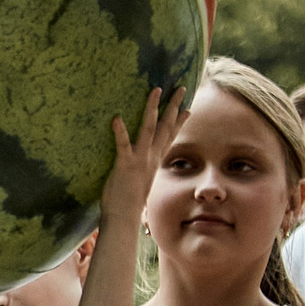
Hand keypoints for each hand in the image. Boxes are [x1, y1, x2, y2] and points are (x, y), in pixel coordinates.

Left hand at [101, 86, 178, 229]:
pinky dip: (120, 131)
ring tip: (155, 90)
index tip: (187, 108)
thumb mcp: (140, 184)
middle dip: (174, 106)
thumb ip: (143, 173)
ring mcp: (139, 160)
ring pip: (148, 128)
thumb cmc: (127, 204)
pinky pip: (123, 144)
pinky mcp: (124, 165)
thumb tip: (143, 170)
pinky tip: (117, 118)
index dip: (179, 122)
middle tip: (181, 87)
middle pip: (166, 126)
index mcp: (155, 162)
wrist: (123, 218)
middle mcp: (151, 158)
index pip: (170, 137)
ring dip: (152, 108)